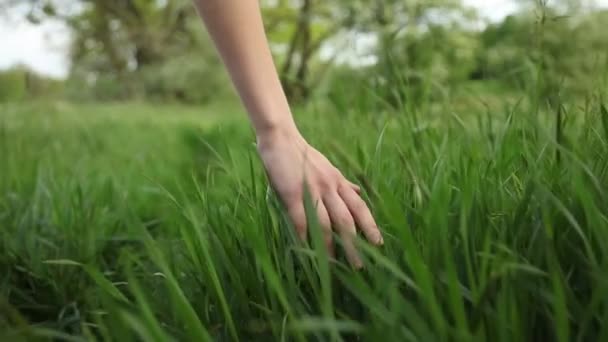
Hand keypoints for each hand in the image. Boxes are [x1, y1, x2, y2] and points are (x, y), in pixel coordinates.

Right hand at [257, 127, 382, 267]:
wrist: (281, 138)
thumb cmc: (303, 155)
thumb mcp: (328, 168)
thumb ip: (343, 183)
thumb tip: (360, 193)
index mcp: (338, 181)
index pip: (359, 207)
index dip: (370, 226)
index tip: (379, 244)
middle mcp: (329, 187)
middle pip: (346, 220)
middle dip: (354, 244)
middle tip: (360, 265)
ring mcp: (311, 191)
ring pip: (325, 223)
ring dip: (330, 246)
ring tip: (334, 265)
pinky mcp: (292, 194)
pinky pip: (300, 219)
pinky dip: (303, 236)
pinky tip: (305, 251)